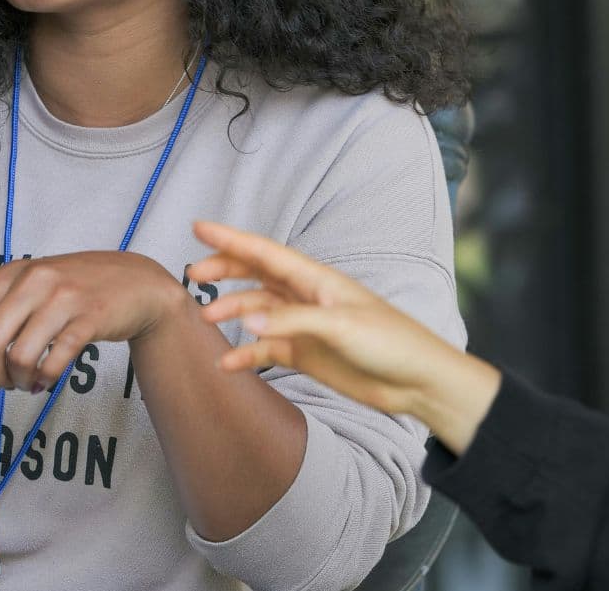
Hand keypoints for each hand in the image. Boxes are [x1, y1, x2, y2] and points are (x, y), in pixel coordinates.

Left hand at [0, 251, 186, 391]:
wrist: (140, 284)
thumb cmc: (80, 290)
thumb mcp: (31, 301)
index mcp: (15, 275)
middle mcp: (35, 282)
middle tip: (0, 381)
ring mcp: (62, 299)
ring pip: (19, 356)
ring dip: (18, 380)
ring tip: (27, 382)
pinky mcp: (88, 319)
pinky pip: (52, 361)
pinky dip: (44, 379)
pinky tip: (46, 380)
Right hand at [191, 221, 498, 452]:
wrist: (417, 381)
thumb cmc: (391, 342)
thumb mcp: (341, 327)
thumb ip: (291, 322)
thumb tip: (244, 320)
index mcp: (318, 280)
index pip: (266, 253)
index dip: (232, 239)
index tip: (199, 227)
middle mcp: (308, 298)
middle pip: (257, 276)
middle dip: (225, 270)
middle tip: (192, 274)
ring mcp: (305, 326)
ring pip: (258, 311)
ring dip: (232, 311)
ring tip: (205, 319)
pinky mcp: (307, 354)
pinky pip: (266, 349)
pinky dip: (246, 354)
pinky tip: (227, 363)